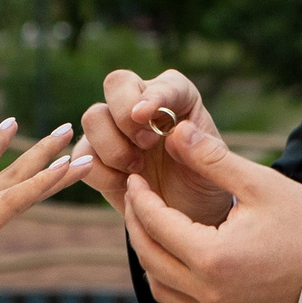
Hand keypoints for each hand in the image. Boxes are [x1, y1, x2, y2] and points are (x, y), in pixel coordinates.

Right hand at [79, 68, 230, 224]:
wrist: (186, 219)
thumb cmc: (205, 186)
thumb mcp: (218, 169)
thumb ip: (203, 148)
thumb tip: (177, 130)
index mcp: (177, 98)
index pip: (162, 83)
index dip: (152, 96)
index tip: (145, 115)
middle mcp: (142, 104)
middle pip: (116, 83)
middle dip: (124, 115)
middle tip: (145, 144)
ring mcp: (115, 128)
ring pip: (93, 117)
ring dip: (113, 146)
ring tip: (137, 169)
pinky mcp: (96, 156)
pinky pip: (83, 154)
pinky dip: (102, 172)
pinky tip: (126, 185)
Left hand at [125, 123, 301, 302]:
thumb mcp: (260, 184)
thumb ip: (212, 158)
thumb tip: (173, 132)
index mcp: (214, 258)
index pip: (157, 224)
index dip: (140, 198)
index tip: (135, 178)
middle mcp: (212, 294)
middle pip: (150, 258)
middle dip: (137, 225)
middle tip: (136, 199)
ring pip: (162, 288)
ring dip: (152, 257)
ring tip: (154, 226)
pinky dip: (177, 280)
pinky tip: (183, 256)